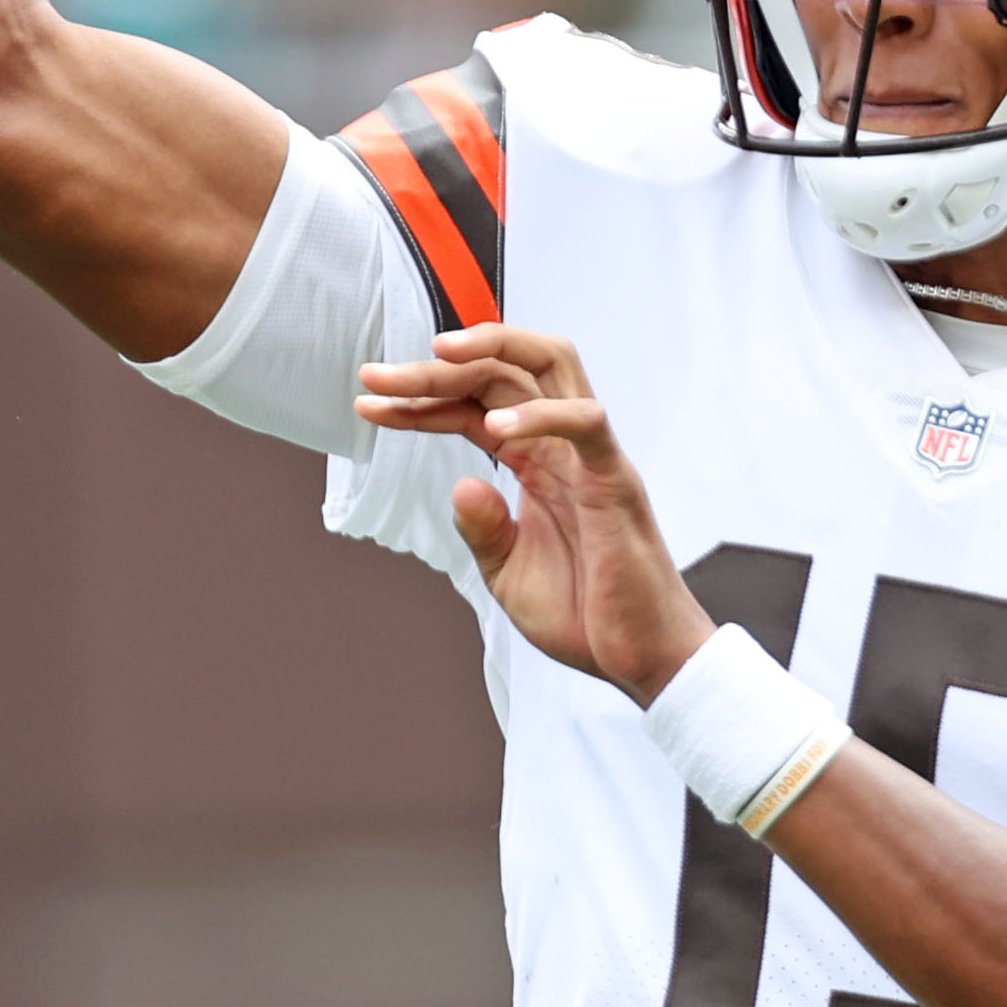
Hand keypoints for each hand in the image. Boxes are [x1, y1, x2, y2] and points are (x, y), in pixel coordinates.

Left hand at [358, 326, 713, 704]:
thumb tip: (461, 484)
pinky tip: (493, 430)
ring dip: (493, 349)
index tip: (367, 401)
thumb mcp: (508, 572)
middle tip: (375, 374)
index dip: (419, 399)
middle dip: (435, 367)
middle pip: (502, 371)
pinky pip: (586, 422)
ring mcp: (590, 457)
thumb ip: (482, 528)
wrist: (640, 657)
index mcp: (536, 462)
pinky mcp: (616, 479)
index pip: (473, 405)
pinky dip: (540, 416)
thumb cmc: (585, 613)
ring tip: (436, 356)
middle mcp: (560, 446)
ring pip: (551, 366)